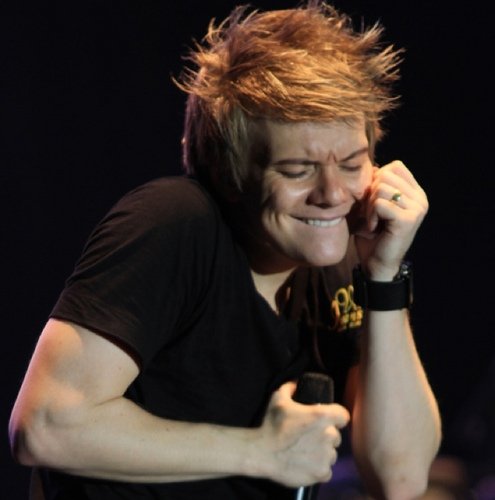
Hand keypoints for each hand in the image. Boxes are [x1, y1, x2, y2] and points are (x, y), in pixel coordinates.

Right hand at [251, 381, 349, 486]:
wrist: (262, 453)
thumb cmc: (272, 425)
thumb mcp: (278, 399)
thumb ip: (289, 387)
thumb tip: (296, 383)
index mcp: (323, 416)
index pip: (343, 415)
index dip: (335, 417)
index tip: (325, 420)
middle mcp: (329, 435)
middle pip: (336, 436)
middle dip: (325, 436)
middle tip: (309, 437)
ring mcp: (326, 456)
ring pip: (331, 454)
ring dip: (322, 453)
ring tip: (305, 452)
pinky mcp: (322, 473)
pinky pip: (327, 470)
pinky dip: (318, 468)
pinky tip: (305, 464)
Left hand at [351, 161, 427, 279]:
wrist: (376, 264)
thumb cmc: (371, 234)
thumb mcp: (373, 204)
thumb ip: (375, 185)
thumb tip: (371, 166)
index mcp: (415, 192)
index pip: (394, 166)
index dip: (376, 179)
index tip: (372, 200)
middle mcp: (421, 199)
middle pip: (386, 174)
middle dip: (370, 192)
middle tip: (369, 213)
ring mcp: (417, 209)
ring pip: (382, 188)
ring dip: (368, 205)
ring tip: (371, 220)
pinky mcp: (408, 220)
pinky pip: (380, 203)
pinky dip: (370, 214)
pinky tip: (373, 227)